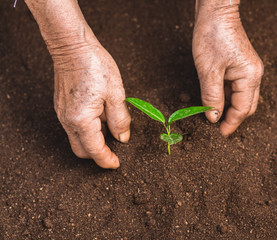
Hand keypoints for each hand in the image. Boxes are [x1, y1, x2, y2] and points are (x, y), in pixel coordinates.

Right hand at [53, 42, 130, 168]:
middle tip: (116, 149)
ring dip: (95, 139)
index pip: (95, 150)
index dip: (107, 160)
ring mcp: (63, 114)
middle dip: (99, 154)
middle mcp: (68, 120)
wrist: (73, 46)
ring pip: (78, 138)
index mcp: (82, 120)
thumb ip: (120, 120)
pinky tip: (101, 115)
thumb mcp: (116, 94)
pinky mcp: (62, 106)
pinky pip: (75, 126)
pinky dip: (89, 128)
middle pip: (82, 150)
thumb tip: (123, 138)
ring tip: (111, 125)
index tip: (117, 165)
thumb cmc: (95, 66)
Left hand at [193, 3, 262, 135]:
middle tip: (217, 128)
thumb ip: (211, 96)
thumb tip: (213, 117)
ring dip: (228, 107)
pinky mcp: (239, 65)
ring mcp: (247, 69)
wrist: (215, 11)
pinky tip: (213, 99)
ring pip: (240, 97)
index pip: (242, 109)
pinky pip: (235, 87)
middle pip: (246, 106)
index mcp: (250, 77)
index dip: (231, 124)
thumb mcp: (208, 70)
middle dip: (233, 118)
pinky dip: (225, 96)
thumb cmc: (213, 36)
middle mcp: (253, 75)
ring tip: (213, 115)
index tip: (220, 135)